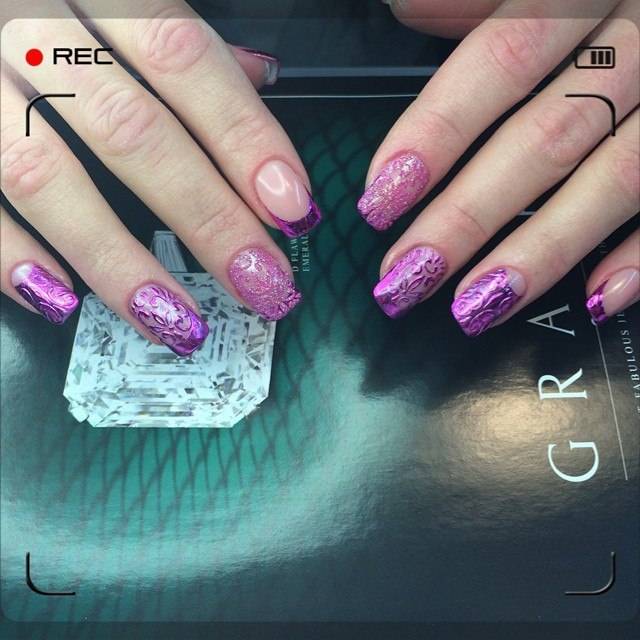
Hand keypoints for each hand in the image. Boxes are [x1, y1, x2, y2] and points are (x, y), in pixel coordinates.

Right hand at [1, 1, 320, 355]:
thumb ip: (174, 36)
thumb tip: (258, 78)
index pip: (183, 57)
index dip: (244, 136)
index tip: (292, 207)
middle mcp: (30, 29)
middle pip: (131, 131)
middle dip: (206, 217)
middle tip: (260, 283)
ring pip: (44, 176)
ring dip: (118, 261)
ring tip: (176, 321)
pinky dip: (9, 255)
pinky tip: (60, 300)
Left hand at [365, 0, 637, 334]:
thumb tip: (402, 12)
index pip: (501, 62)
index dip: (437, 133)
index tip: (381, 198)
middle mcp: (638, 41)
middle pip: (546, 139)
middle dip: (467, 218)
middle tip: (406, 276)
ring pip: (616, 179)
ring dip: (540, 251)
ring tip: (474, 307)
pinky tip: (594, 295)